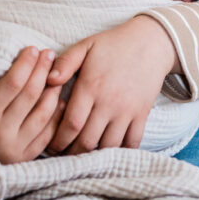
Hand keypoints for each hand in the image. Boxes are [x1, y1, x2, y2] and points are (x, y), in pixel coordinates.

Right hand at [0, 46, 64, 163]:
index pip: (13, 83)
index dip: (26, 63)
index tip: (33, 49)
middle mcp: (0, 133)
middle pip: (30, 94)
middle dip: (42, 70)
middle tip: (48, 53)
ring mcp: (14, 149)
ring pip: (44, 113)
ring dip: (53, 90)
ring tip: (56, 73)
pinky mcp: (23, 159)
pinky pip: (47, 133)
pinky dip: (55, 114)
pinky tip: (58, 99)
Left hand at [46, 15, 176, 154]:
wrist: (151, 42)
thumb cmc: (113, 44)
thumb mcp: (86, 46)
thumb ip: (65, 63)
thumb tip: (48, 80)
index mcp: (91, 86)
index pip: (71, 124)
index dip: (58, 140)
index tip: (49, 145)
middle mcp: (109, 102)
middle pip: (87, 141)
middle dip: (71, 153)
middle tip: (62, 155)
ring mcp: (127, 110)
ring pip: (108, 146)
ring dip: (93, 156)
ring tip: (81, 156)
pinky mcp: (142, 114)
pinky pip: (132, 143)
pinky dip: (119, 153)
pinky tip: (107, 153)